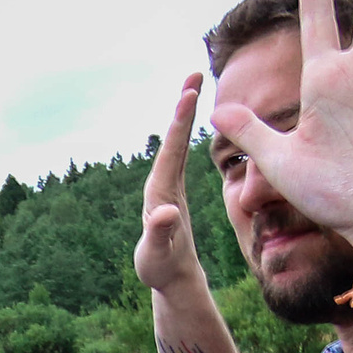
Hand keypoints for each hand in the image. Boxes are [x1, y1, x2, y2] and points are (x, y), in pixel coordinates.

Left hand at [135, 75, 211, 296]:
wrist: (167, 278)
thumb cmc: (160, 270)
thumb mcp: (158, 255)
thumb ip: (159, 234)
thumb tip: (164, 214)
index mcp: (158, 193)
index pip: (170, 152)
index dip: (179, 123)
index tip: (188, 94)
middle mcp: (161, 184)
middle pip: (173, 139)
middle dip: (183, 107)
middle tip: (195, 74)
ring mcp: (168, 186)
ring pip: (178, 143)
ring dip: (185, 114)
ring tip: (194, 84)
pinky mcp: (176, 190)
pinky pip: (183, 154)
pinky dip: (188, 133)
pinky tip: (193, 118)